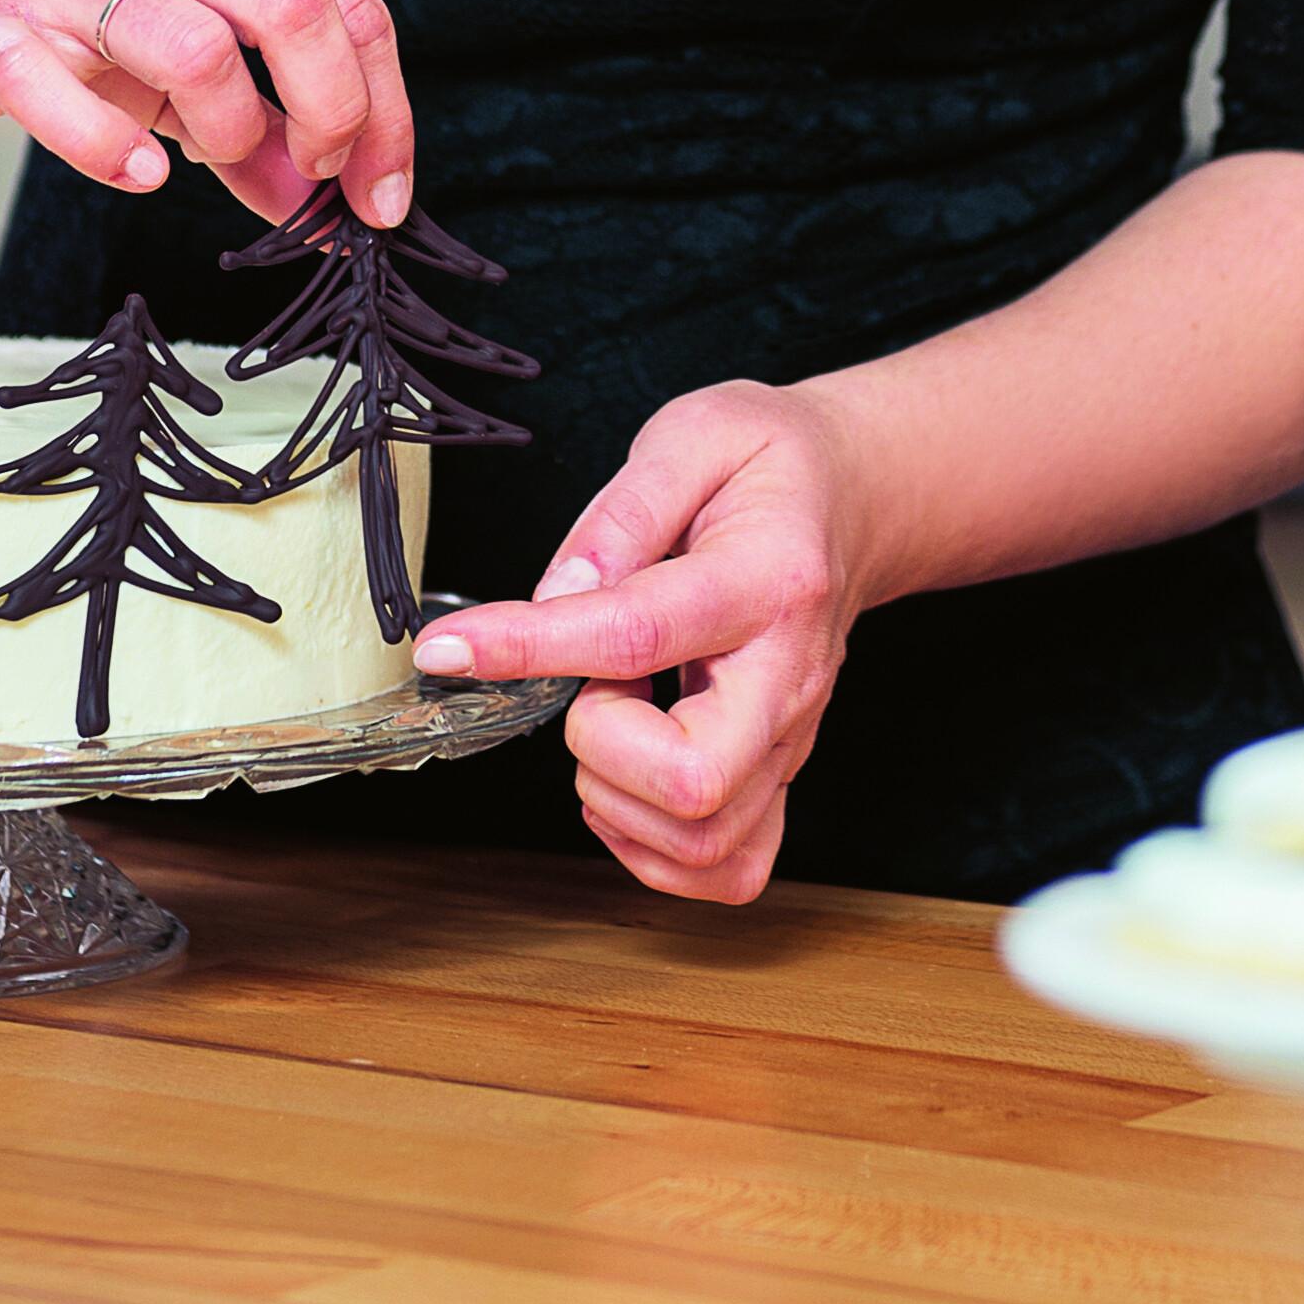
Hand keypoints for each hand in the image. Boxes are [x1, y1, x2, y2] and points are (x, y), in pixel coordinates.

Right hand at [0, 0, 414, 228]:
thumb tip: (326, 202)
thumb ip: (252, 107)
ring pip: (199, 49)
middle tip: (315, 179)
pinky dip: (111, 149)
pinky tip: (135, 170)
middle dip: (335, 113)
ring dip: (232, 134)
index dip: (383, 107)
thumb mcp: (170, 27)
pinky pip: (60, 94)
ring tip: (205, 161)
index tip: (381, 191)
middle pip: (293, 5)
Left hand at [413, 382, 865, 902]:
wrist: (853, 499)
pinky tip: (627, 781)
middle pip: (694, 781)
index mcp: (767, 579)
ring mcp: (789, 739)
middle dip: (601, 748)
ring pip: (704, 843)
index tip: (450, 648)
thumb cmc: (772, 467)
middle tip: (592, 684)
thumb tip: (555, 596)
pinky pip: (726, 867)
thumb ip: (622, 514)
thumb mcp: (696, 435)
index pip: (638, 633)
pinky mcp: (779, 777)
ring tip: (612, 717)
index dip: (529, 647)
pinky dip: (653, 849)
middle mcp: (788, 676)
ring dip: (617, 799)